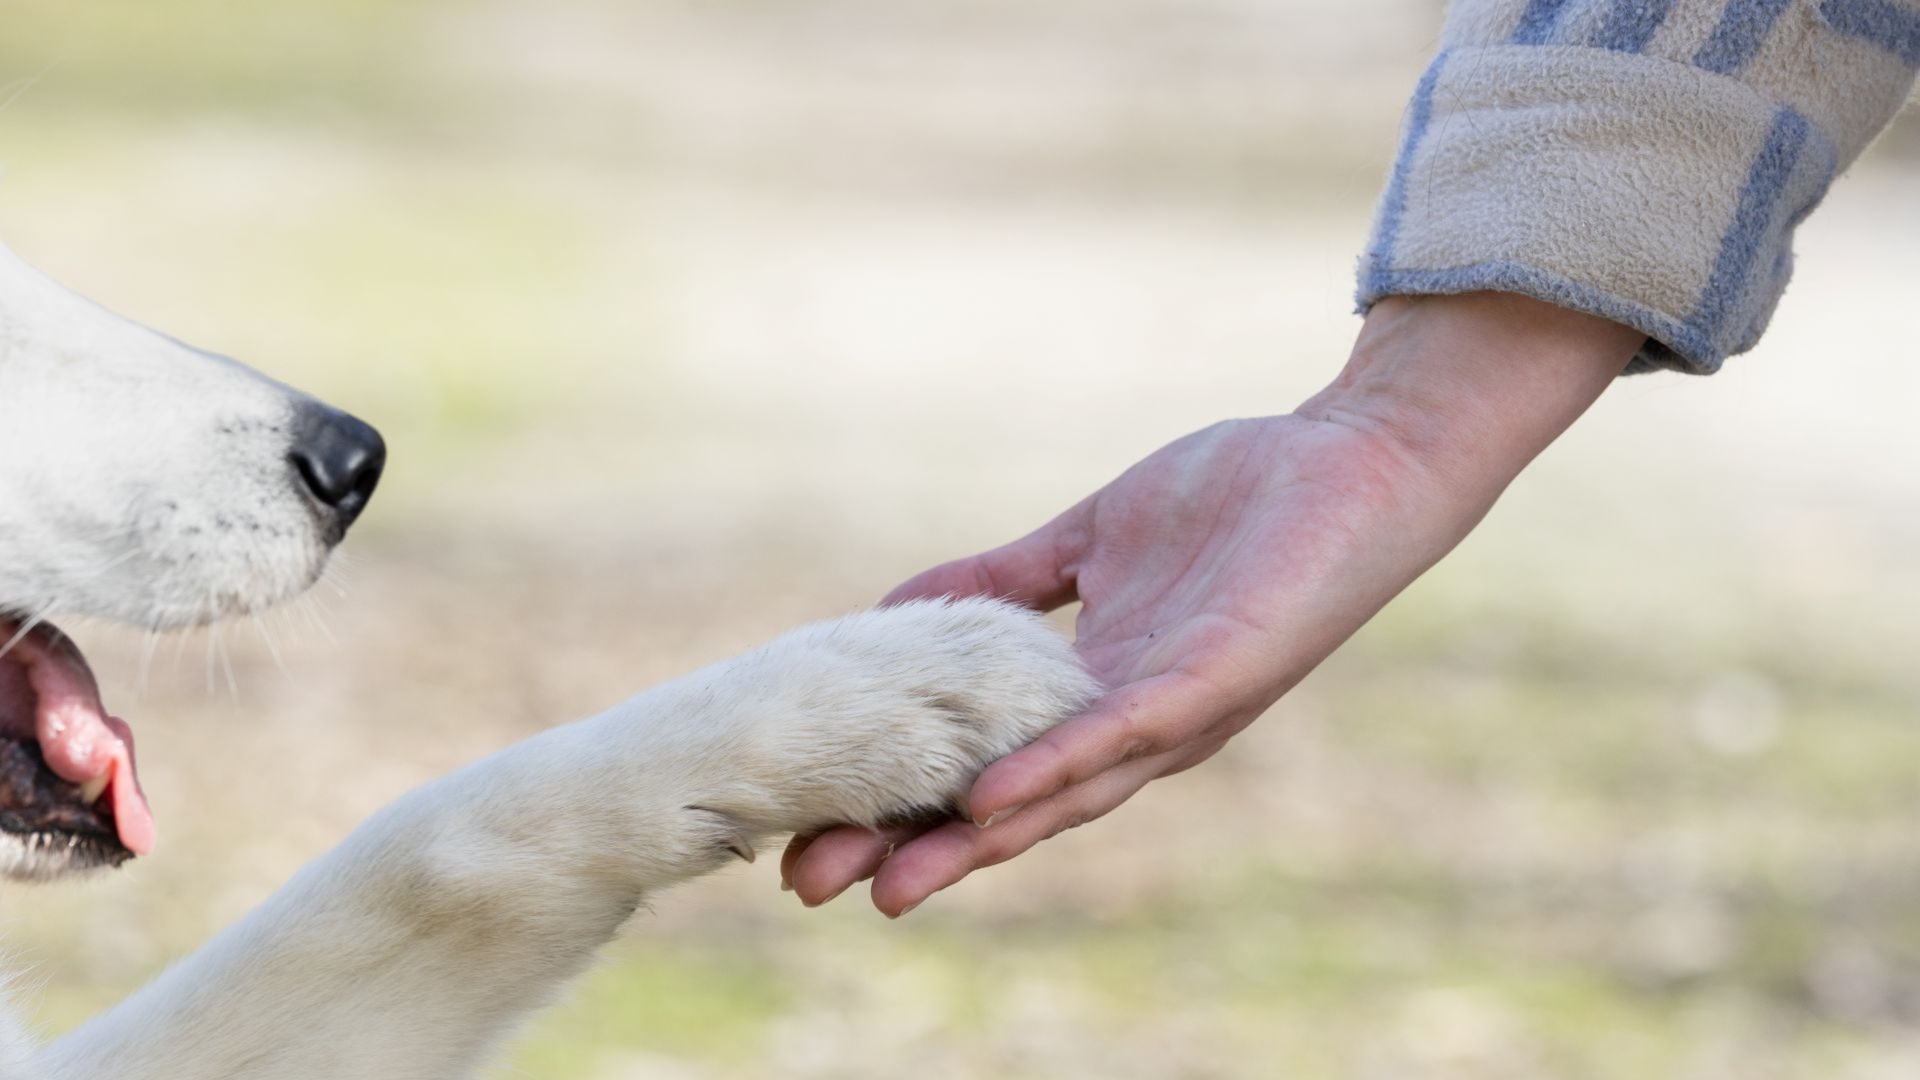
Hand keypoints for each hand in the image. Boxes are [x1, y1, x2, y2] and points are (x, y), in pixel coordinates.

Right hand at [782, 293, 1644, 915]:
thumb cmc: (1233, 502)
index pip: (983, 764)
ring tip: (889, 882)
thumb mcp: (1088, 542)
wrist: (1350, 463)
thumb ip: (1002, 582)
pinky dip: (1059, 768)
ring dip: (974, 841)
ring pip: (1062, 795)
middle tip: (812, 886)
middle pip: (1007, 806)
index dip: (900, 802)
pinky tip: (993, 798)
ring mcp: (1172, 710)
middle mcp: (1129, 726)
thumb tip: (893, 609)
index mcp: (1094, 695)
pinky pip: (1128, 734)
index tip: (808, 830)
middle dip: (913, 848)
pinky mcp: (1214, 677)